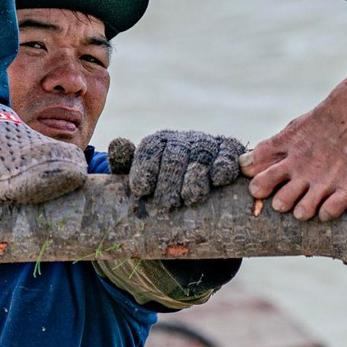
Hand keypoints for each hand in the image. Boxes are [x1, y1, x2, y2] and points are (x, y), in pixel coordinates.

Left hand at [110, 130, 245, 210]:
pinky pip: (228, 154)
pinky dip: (224, 165)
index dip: (145, 167)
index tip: (141, 190)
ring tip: (190, 199)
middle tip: (165, 206)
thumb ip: (125, 163)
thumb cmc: (162, 186)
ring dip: (196, 177)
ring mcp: (207, 144)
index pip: (151, 148)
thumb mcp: (140, 176)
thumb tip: (118, 143)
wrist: (196, 185)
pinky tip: (219, 180)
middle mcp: (182, 140)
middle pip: (175, 154)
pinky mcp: (229, 151)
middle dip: (170, 180)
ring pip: (201, 155)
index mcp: (159, 143)